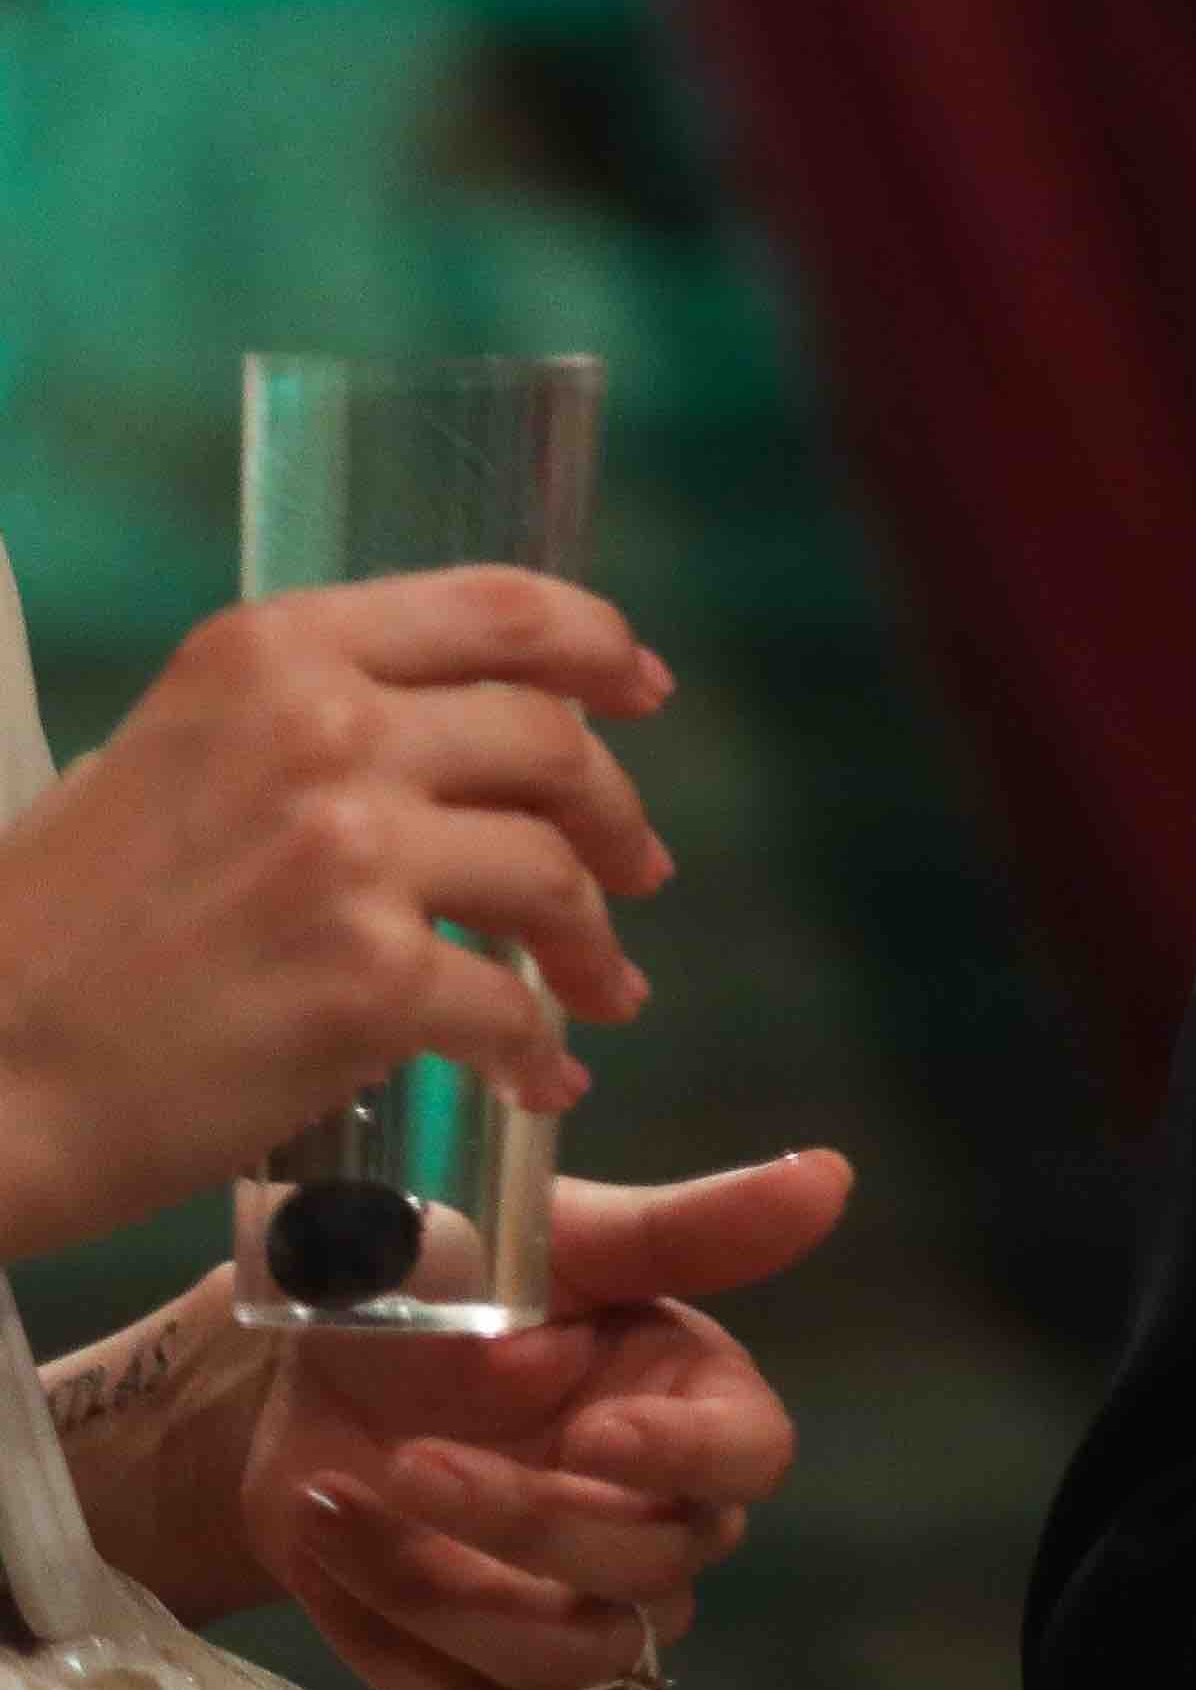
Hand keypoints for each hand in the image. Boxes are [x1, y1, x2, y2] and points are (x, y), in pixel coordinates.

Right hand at [0, 572, 672, 1257]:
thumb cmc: (45, 934)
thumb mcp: (154, 761)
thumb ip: (287, 728)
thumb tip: (422, 735)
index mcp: (273, 654)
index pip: (497, 611)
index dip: (597, 647)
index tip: (641, 689)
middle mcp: (325, 730)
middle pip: (549, 742)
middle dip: (615, 812)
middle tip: (638, 866)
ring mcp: (354, 853)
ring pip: (551, 875)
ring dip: (595, 938)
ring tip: (603, 987)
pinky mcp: (368, 980)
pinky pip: (507, 1009)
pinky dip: (540, 1051)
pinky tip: (541, 1078)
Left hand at [238, 1150, 851, 1689]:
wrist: (309, 1368)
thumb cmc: (456, 1284)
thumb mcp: (559, 1241)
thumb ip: (690, 1227)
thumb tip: (829, 1175)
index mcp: (699, 1404)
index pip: (753, 1458)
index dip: (685, 1459)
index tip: (590, 1433)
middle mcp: (664, 1515)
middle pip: (653, 1568)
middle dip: (524, 1522)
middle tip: (411, 1457)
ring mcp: (585, 1605)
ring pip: (570, 1655)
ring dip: (445, 1593)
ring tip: (340, 1500)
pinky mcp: (498, 1671)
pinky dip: (395, 1643)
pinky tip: (335, 1547)